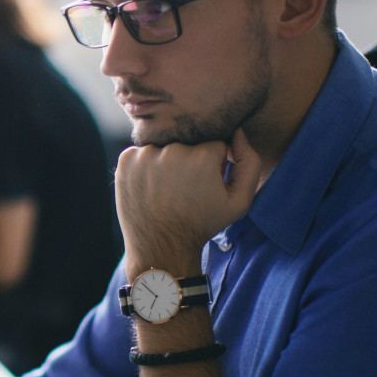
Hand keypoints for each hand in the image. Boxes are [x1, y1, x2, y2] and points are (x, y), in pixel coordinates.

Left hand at [115, 128, 263, 276]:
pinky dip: (146, 166)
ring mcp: (146, 154)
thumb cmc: (201, 224)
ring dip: (167, 161)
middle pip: (188, 143)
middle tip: (186, 188)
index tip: (205, 183)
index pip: (214, 143)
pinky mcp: (126, 160)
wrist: (161, 246)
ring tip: (167, 189)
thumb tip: (239, 131)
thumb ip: (249, 163)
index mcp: (202, 155)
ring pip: (165, 146)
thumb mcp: (239, 202)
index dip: (213, 163)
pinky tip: (151, 187)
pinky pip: (142, 152)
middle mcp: (173, 149)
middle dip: (190, 160)